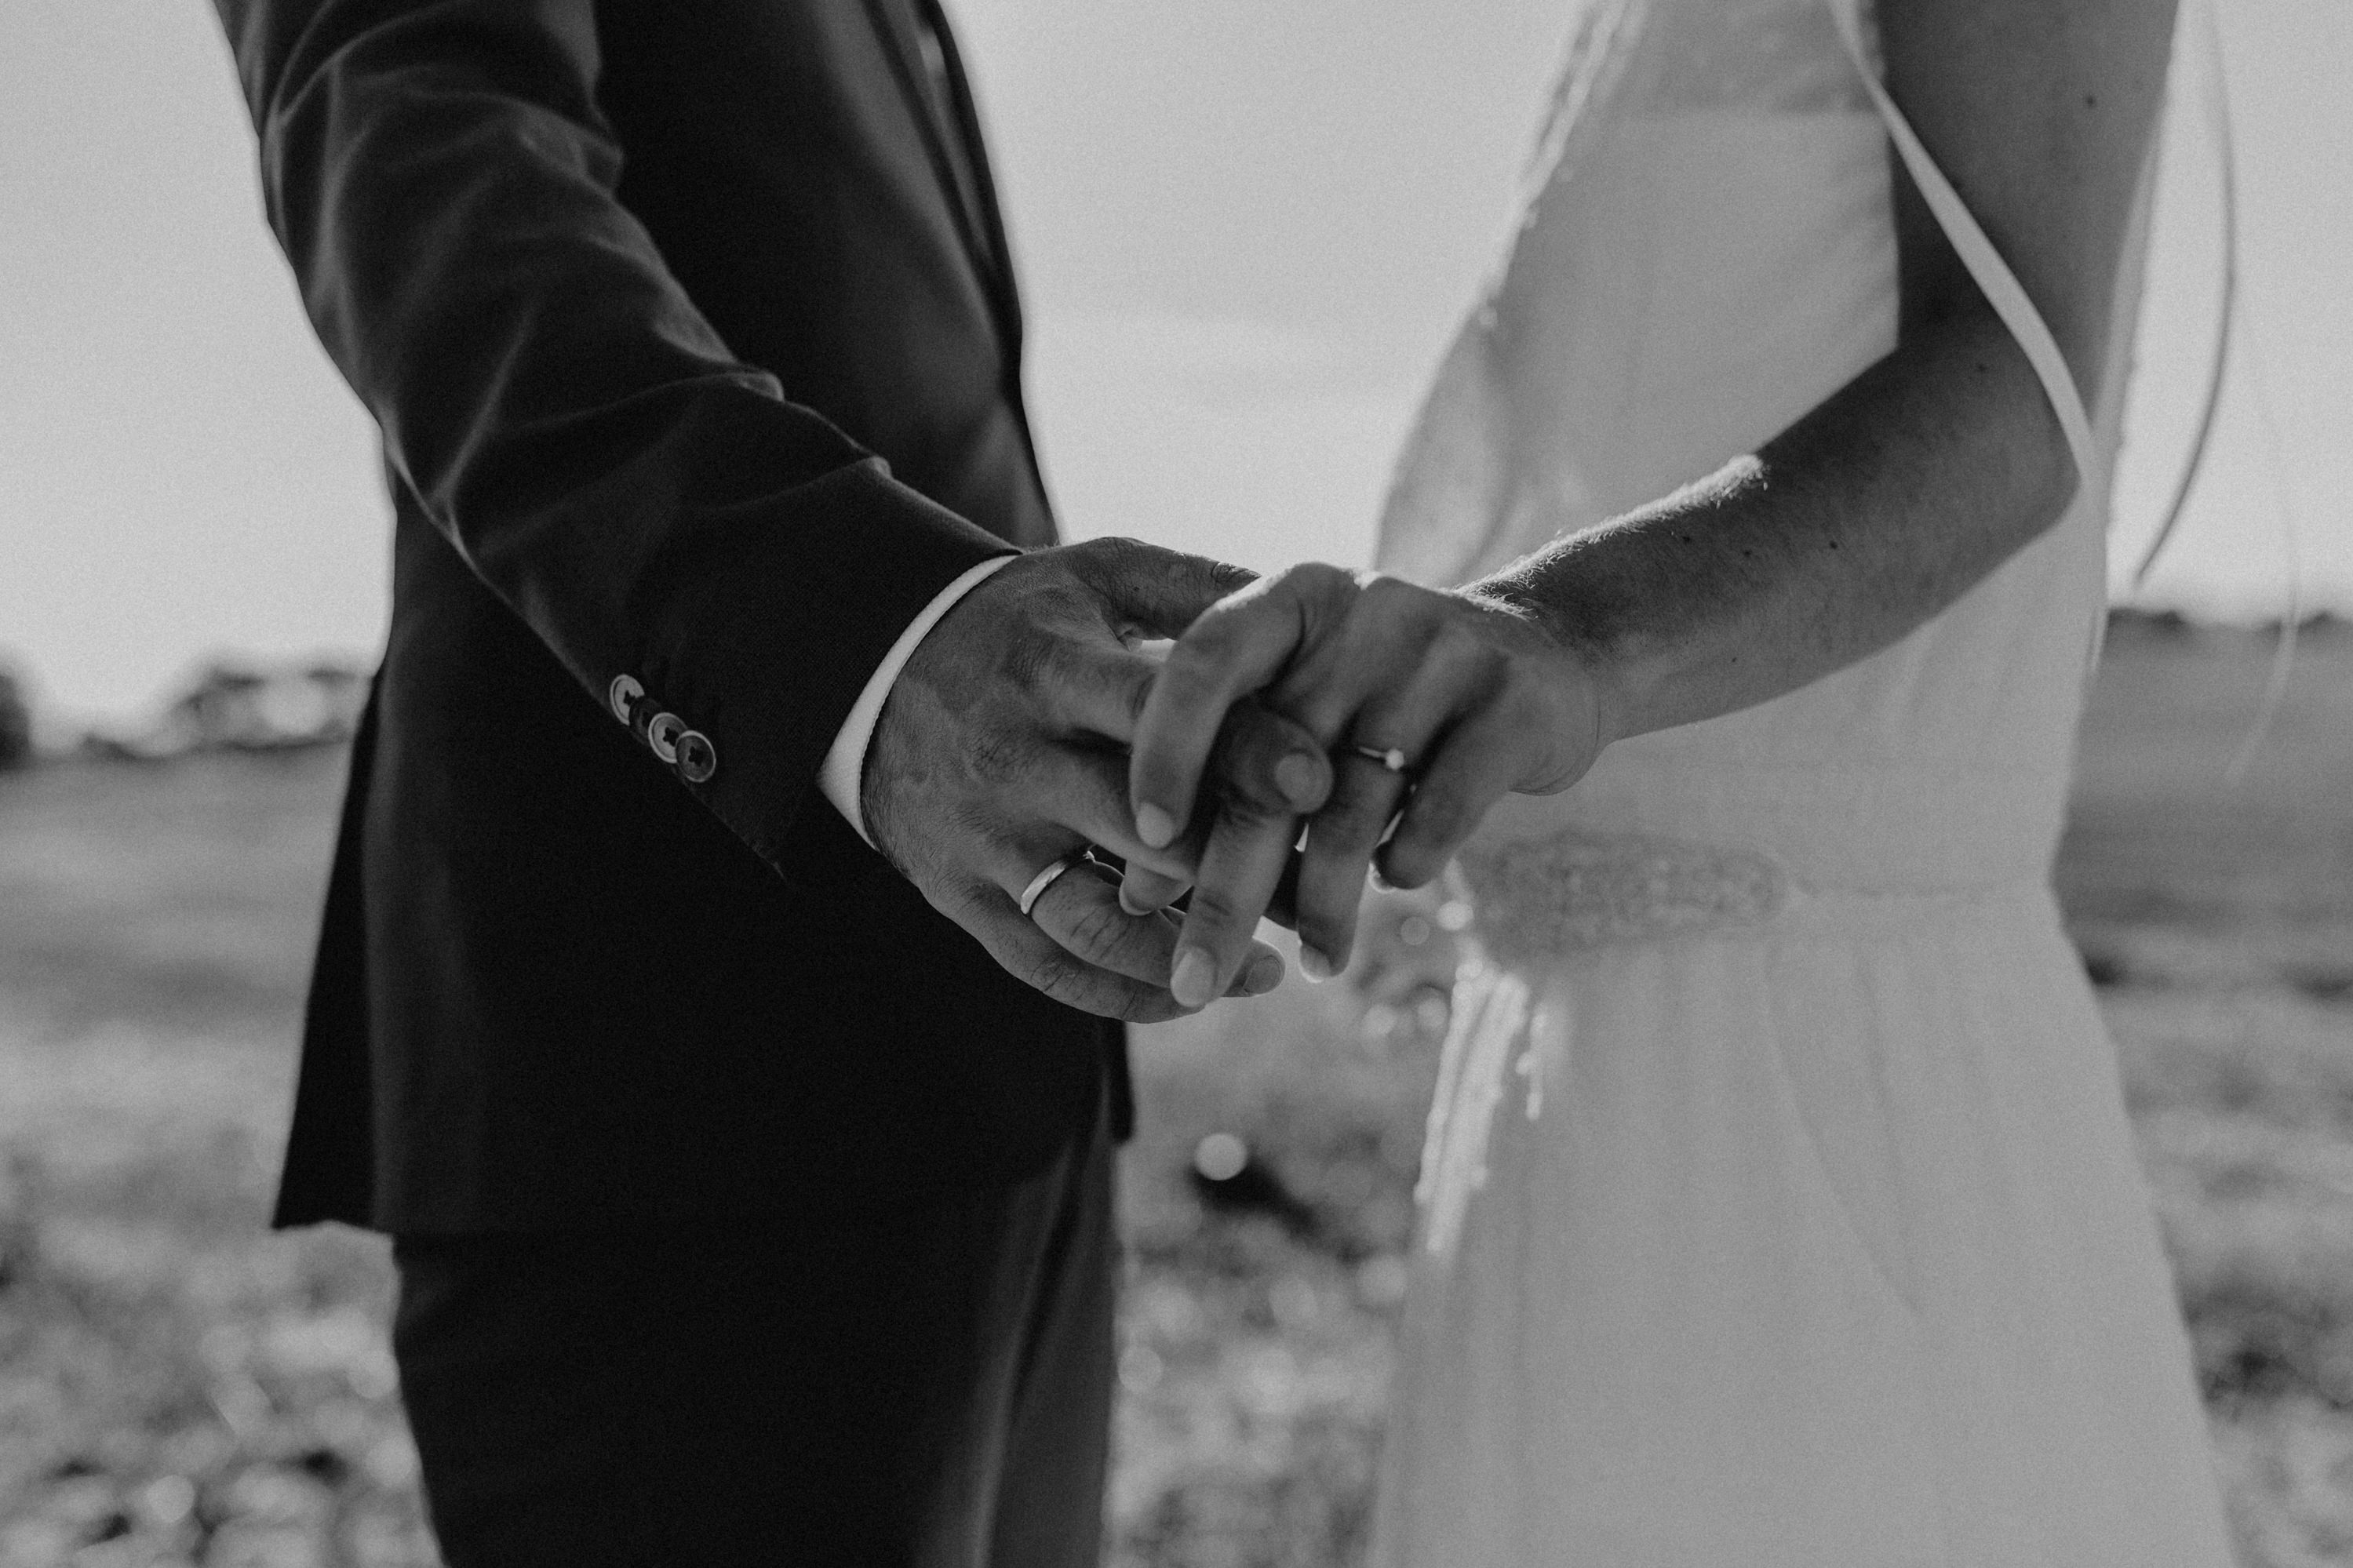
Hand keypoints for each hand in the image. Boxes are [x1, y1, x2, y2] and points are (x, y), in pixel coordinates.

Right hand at [865, 538, 1333, 1021]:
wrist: (873, 667)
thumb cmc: (1021, 622)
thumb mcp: (1094, 573)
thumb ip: (1196, 587)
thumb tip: (1313, 595)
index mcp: (1053, 671)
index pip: (1156, 716)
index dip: (1241, 750)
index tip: (1319, 783)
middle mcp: (1014, 761)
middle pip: (1140, 830)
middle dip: (1238, 868)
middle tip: (1321, 893)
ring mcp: (986, 839)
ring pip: (1096, 919)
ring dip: (1189, 952)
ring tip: (1272, 967)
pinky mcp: (962, 897)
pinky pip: (1050, 966)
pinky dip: (1125, 994)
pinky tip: (1195, 993)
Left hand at [1128, 564, 1615, 1002]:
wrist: (1548, 655)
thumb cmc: (1388, 696)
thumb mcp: (1309, 696)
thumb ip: (1229, 769)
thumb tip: (1136, 898)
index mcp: (1292, 600)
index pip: (1204, 662)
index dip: (1165, 752)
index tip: (1147, 842)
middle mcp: (1361, 614)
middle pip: (1271, 770)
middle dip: (1227, 888)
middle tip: (1194, 980)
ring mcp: (1442, 657)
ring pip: (1351, 810)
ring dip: (1321, 907)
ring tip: (1312, 963)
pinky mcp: (1512, 709)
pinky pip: (1439, 815)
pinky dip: (1405, 865)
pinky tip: (1393, 884)